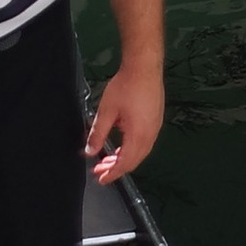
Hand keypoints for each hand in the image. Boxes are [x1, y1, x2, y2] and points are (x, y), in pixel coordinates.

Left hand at [85, 56, 163, 182]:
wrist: (145, 66)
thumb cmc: (126, 86)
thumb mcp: (107, 110)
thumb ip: (98, 133)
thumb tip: (90, 151)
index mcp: (138, 136)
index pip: (124, 163)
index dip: (112, 173)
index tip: (100, 179)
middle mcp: (150, 136)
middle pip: (133, 161)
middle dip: (116, 167)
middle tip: (99, 169)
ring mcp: (155, 128)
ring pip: (139, 152)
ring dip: (123, 158)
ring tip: (108, 158)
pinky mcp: (155, 120)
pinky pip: (144, 142)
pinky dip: (131, 148)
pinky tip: (121, 143)